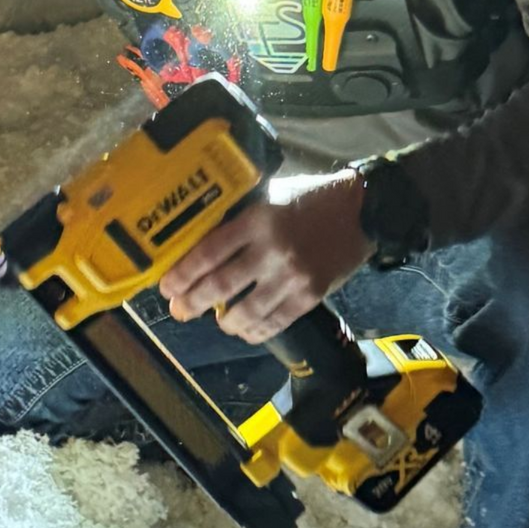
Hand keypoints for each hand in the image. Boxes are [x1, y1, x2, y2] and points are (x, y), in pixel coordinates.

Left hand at [161, 170, 371, 344]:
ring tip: (217, 321)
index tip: (167, 287)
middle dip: (192, 302)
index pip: (208, 252)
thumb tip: (201, 241)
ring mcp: (291, 276)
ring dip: (224, 321)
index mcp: (256, 220)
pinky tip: (245, 330)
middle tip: (179, 310)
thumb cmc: (309, 199)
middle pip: (220, 285)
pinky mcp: (310, 295)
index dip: (182, 274)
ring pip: (246, 311)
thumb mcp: (269, 196)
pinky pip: (275, 322)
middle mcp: (271, 250)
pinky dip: (255, 330)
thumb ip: (240, 218)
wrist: (361, 210)